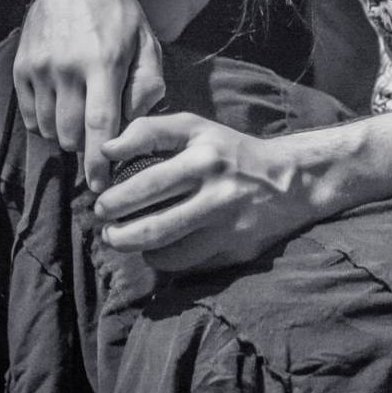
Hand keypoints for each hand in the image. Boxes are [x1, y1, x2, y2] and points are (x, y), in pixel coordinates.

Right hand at [13, 0, 164, 192]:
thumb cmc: (120, 16)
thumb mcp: (148, 43)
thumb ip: (147, 85)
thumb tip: (134, 124)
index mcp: (104, 62)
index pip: (101, 125)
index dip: (99, 162)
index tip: (101, 186)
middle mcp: (67, 67)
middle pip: (72, 133)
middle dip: (87, 147)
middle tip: (101, 139)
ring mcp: (40, 67)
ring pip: (50, 128)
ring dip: (67, 135)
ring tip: (83, 117)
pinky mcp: (22, 68)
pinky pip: (31, 115)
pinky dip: (46, 122)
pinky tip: (62, 107)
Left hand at [94, 113, 312, 274]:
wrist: (290, 181)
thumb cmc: (231, 151)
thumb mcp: (196, 128)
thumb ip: (149, 131)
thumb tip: (106, 151)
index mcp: (204, 158)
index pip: (147, 182)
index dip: (115, 197)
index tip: (101, 201)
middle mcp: (217, 193)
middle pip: (153, 226)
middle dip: (117, 232)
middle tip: (106, 228)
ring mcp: (227, 227)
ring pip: (169, 253)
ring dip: (138, 249)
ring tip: (124, 239)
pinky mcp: (235, 250)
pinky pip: (188, 264)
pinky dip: (166, 259)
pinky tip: (159, 248)